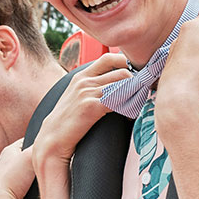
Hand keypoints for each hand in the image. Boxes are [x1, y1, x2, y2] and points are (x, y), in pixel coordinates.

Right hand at [32, 53, 131, 167]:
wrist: (52, 140)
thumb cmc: (67, 123)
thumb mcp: (77, 98)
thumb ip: (92, 88)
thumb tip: (115, 87)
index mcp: (81, 76)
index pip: (110, 58)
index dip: (127, 64)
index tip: (137, 77)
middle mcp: (85, 80)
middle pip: (122, 71)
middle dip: (138, 81)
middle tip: (146, 93)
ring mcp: (87, 92)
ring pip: (124, 83)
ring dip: (137, 94)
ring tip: (140, 105)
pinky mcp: (91, 106)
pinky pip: (119, 99)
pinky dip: (129, 106)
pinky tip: (130, 116)